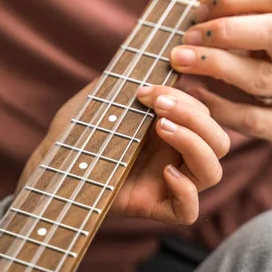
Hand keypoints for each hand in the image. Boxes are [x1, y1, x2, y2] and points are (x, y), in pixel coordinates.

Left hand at [17, 82, 229, 224]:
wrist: (51, 164)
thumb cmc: (78, 129)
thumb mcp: (104, 98)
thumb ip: (130, 79)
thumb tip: (156, 59)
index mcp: (174, 130)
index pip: (205, 116)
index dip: (186, 100)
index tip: (147, 90)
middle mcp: (178, 155)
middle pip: (219, 142)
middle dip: (194, 117)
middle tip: (157, 106)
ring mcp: (170, 183)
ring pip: (212, 171)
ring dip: (194, 144)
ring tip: (161, 127)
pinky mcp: (156, 208)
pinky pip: (189, 211)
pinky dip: (186, 191)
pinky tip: (166, 172)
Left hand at [170, 0, 271, 155]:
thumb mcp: (267, 33)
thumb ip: (236, 19)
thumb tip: (187, 13)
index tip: (198, 10)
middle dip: (228, 30)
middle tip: (188, 35)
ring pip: (262, 78)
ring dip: (217, 66)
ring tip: (180, 60)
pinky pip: (250, 118)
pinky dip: (217, 106)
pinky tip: (192, 94)